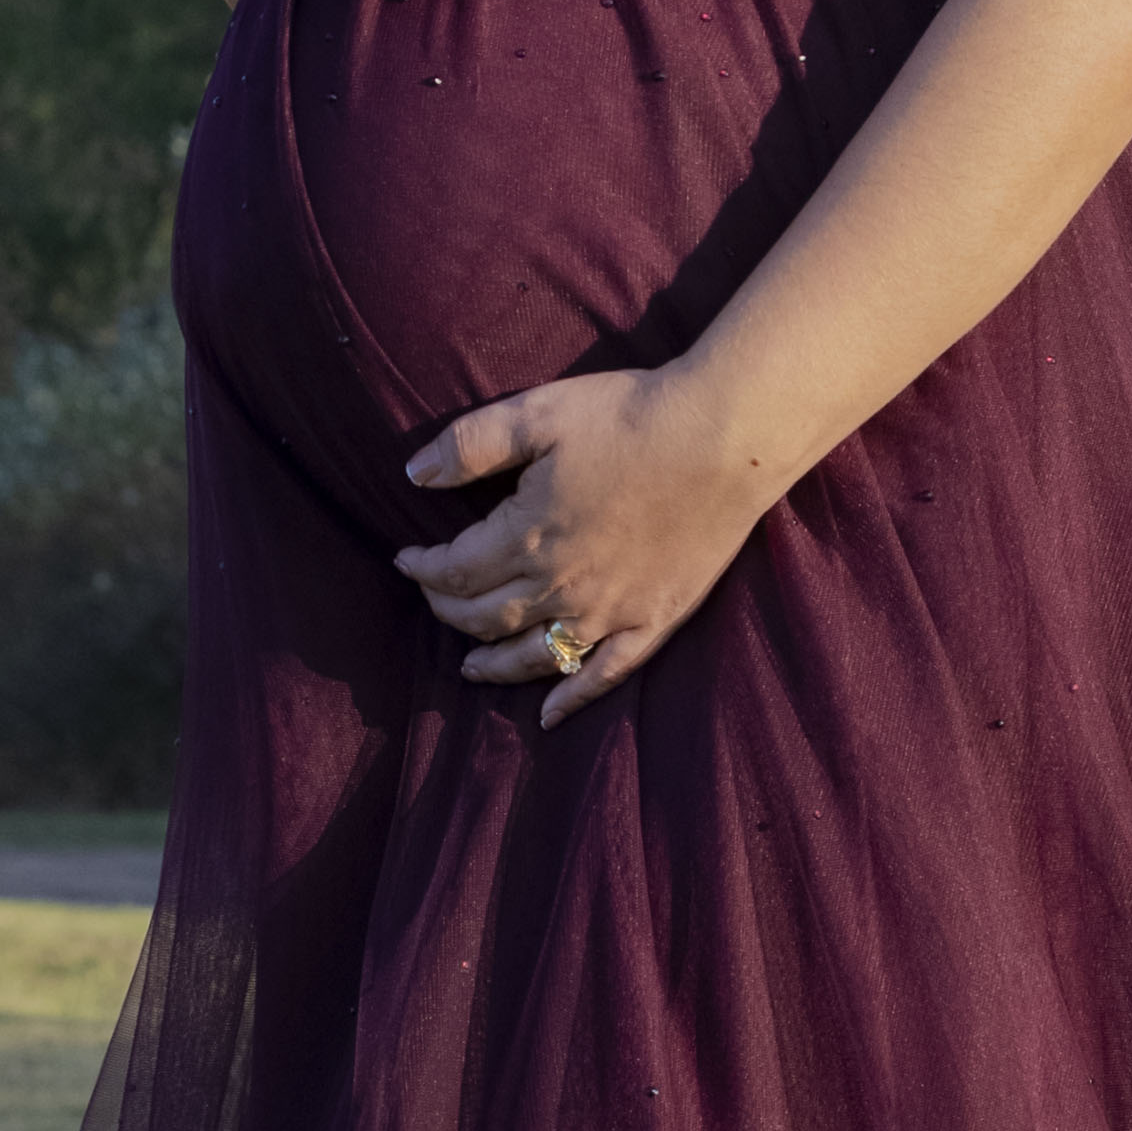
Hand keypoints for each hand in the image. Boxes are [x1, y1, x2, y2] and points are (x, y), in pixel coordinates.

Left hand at [394, 366, 771, 725]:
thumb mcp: (539, 413)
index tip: (406, 559)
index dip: (423, 569)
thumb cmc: (631, 418)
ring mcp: (609, 612)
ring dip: (494, 664)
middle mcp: (561, 587)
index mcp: (527, 537)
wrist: (725, 439)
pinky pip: (606, 674)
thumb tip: (414, 474)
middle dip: (449, 612)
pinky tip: (549, 716)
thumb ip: (471, 445)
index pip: (455, 570)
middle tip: (434, 600)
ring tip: (470, 668)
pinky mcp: (654, 620)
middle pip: (486, 617)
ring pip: (534, 655)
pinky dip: (572, 699)